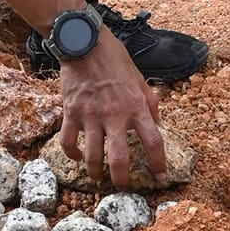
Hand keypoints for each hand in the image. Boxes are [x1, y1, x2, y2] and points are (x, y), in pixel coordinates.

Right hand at [57, 28, 164, 188]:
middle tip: (122, 187)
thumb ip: (150, 102)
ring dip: (95, 172)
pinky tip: (78, 156)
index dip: (159, 163)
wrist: (84, 42)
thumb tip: (156, 124)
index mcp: (136, 106)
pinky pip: (68, 142)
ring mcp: (91, 115)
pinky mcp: (71, 112)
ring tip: (98, 177)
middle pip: (120, 159)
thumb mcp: (139, 78)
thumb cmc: (114, 58)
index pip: (153, 141)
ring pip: (92, 157)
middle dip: (122, 180)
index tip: (161, 177)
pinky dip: (72, 154)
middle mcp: (114, 115)